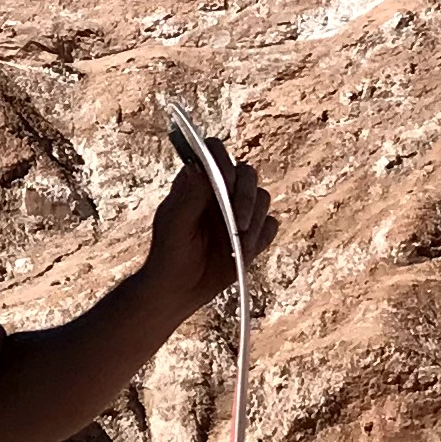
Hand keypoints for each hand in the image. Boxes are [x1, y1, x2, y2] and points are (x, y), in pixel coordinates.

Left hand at [143, 143, 274, 305]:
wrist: (181, 288)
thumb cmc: (170, 254)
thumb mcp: (174, 225)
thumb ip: (189, 196)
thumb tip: (200, 166)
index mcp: (198, 182)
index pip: (214, 153)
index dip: (223, 160)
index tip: (225, 180)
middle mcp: (221, 191)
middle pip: (246, 174)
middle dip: (246, 196)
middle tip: (239, 223)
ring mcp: (240, 211)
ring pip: (263, 198)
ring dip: (256, 220)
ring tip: (240, 245)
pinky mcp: (254, 233)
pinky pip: (271, 225)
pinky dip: (262, 237)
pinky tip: (245, 252)